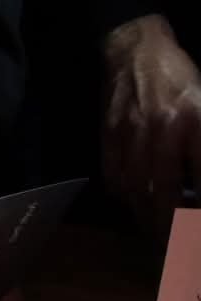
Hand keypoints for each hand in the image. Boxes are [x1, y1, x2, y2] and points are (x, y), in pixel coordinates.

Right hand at [102, 14, 200, 226]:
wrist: (135, 51)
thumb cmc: (181, 79)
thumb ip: (200, 149)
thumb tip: (197, 187)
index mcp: (194, 122)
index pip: (200, 181)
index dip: (196, 213)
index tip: (195, 235)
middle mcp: (162, 133)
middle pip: (165, 194)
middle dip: (172, 227)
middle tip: (178, 248)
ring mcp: (130, 137)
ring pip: (138, 192)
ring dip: (148, 218)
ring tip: (159, 235)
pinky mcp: (109, 139)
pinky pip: (115, 178)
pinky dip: (126, 198)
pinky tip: (136, 206)